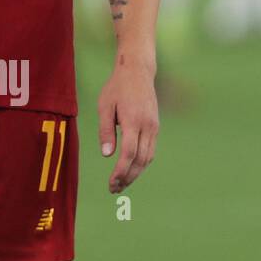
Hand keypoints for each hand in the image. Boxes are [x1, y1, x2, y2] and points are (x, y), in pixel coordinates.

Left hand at [98, 59, 158, 192]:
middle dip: (128, 177)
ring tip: (121, 183)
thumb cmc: (117, 87)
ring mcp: (154, 126)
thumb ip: (106, 131)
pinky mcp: (155, 126)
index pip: (129, 153)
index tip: (111, 183)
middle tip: (114, 189)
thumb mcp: (105, 106)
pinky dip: (141, 163)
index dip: (120, 171)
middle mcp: (147, 126)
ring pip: (148, 157)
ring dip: (135, 173)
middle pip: (140, 160)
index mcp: (133, 120)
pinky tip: (130, 169)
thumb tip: (107, 155)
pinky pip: (150, 150)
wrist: (138, 71)